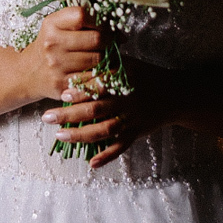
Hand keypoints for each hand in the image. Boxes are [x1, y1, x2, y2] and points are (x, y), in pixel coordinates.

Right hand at [22, 6, 103, 100]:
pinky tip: (100, 71)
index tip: (106, 25)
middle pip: (96, 38)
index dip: (100, 20)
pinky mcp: (63, 84)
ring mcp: (57, 65)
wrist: (29, 72)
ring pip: (98, 59)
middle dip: (109, 40)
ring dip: (108, 58)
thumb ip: (81, 20)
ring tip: (105, 55)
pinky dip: (102, 75)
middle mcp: (52, 43)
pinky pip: (94, 79)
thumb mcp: (57, 25)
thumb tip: (116, 30)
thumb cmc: (50, 45)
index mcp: (52, 24)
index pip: (83, 15)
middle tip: (111, 42)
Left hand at [41, 59, 176, 166]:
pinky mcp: (137, 133)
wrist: (175, 94)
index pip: (98, 86)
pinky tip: (91, 163)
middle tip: (47, 117)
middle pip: (95, 110)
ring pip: (104, 130)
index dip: (80, 91)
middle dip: (70, 115)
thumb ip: (105, 63)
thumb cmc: (145, 75)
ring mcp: (132, 119)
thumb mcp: (128, 64)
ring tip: (60, 136)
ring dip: (81, 135)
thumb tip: (77, 59)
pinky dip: (107, 156)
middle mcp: (126, 101)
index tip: (62, 95)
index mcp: (123, 81)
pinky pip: (121, 147)